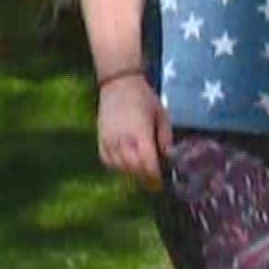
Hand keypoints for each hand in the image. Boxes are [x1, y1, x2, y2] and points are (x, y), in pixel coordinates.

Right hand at [97, 73, 172, 191]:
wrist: (118, 84)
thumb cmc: (143, 97)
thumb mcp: (161, 114)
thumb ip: (165, 136)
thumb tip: (168, 156)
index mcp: (140, 133)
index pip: (147, 164)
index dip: (154, 178)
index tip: (160, 184)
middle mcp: (123, 140)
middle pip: (134, 169)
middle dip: (145, 178)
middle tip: (153, 182)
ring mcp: (109, 141)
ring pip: (120, 168)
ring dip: (132, 174)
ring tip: (142, 173)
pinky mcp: (100, 140)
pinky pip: (108, 162)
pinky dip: (117, 167)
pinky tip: (126, 165)